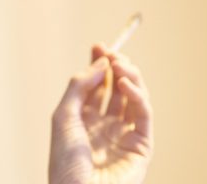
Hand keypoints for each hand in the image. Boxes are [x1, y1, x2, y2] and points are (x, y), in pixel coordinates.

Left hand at [49, 44, 153, 183]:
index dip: (97, 65)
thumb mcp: (63, 116)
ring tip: (120, 65)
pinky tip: (125, 84)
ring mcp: (122, 135)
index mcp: (81, 120)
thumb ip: (79, 87)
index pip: (95, 86)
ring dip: (129, 78)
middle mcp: (103, 125)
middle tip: (113, 54)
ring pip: (132, 99)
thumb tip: (100, 61)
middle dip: (115, 67)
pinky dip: (138, 97)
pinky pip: (143, 115)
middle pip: (115, 89)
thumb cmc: (65, 161)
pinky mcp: (141, 146)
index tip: (99, 45)